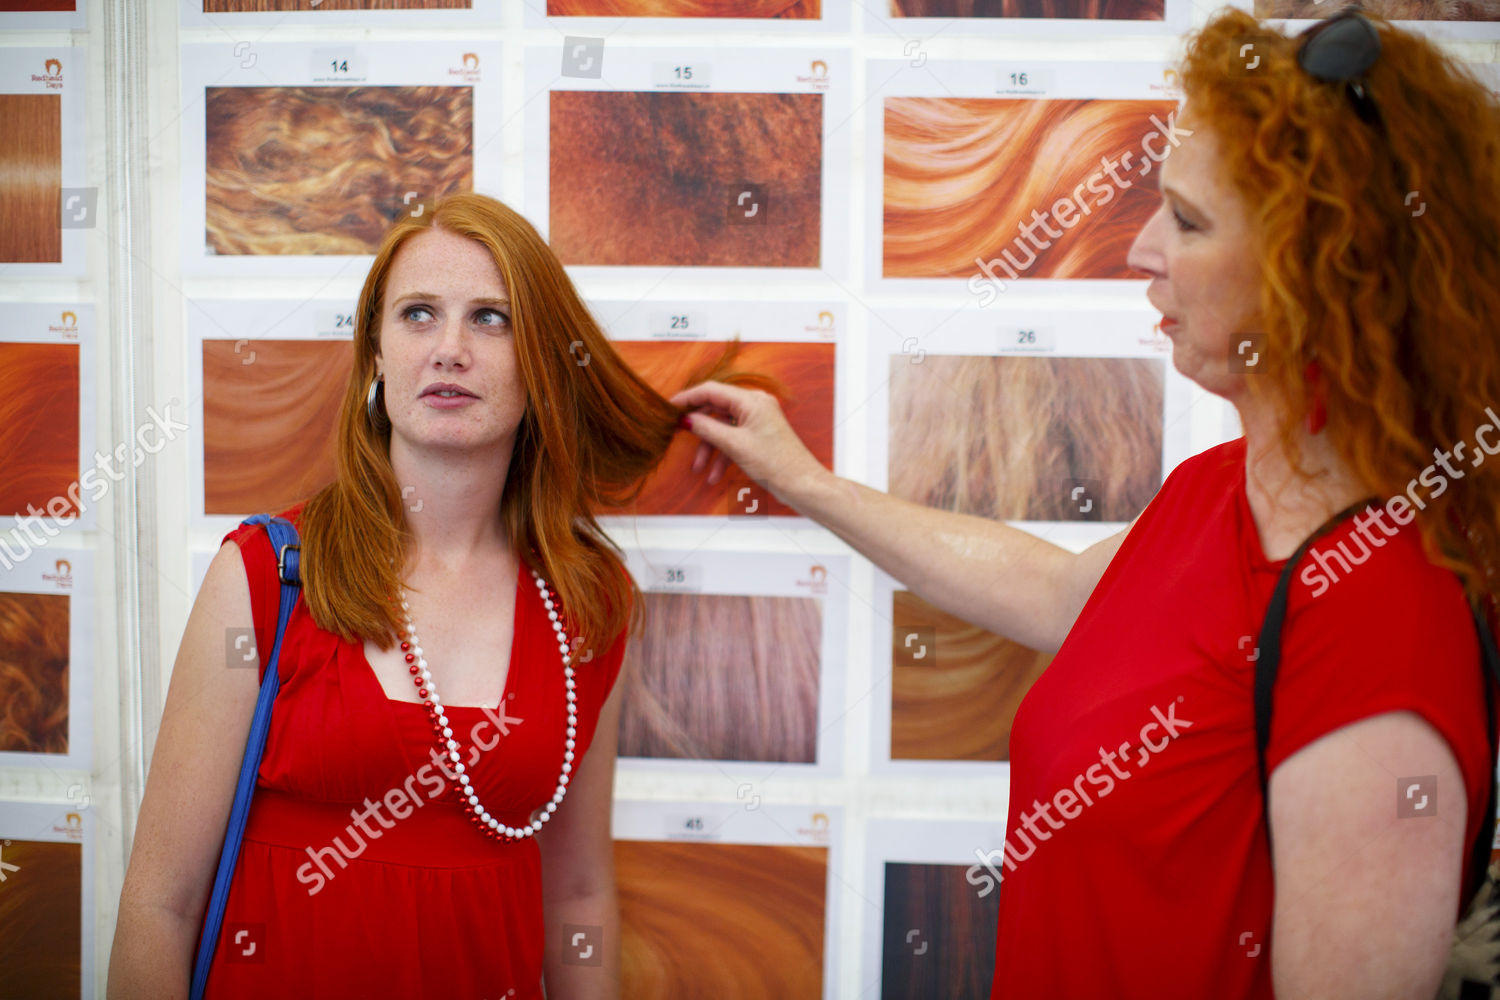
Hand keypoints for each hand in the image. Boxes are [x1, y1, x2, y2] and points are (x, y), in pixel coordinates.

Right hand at [670, 380, 826, 501]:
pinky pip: (733, 438)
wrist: (801, 484)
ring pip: (723, 427)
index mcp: (751, 400)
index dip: (688, 398)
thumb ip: (707, 429)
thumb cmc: (776, 463)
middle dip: (698, 428)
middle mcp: (755, 405)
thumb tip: (686, 419)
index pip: (711, 391)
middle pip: (716, 409)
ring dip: (709, 448)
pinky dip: (723, 454)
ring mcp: (758, 419)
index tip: (669, 407)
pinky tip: (715, 475)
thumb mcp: (734, 445)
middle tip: (678, 436)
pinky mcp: (759, 434)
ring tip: (699, 468)